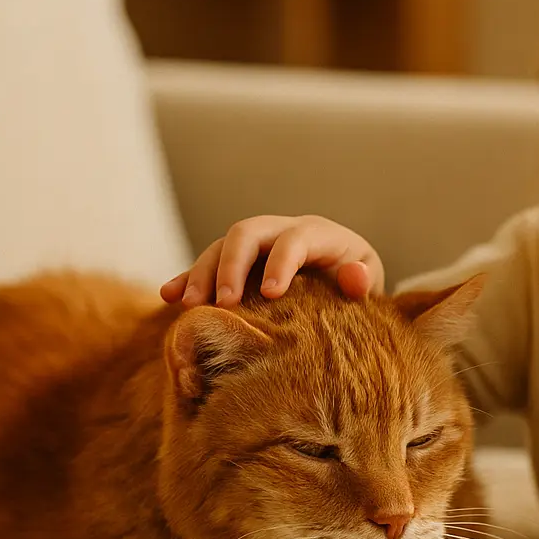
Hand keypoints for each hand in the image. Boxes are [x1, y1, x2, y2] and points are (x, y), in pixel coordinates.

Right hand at [160, 214, 384, 307]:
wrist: (346, 281)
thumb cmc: (357, 283)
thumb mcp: (368, 281)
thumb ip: (363, 280)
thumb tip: (355, 276)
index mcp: (318, 234)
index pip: (294, 239)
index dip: (281, 263)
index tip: (271, 295)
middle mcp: (282, 231)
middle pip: (247, 233)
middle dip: (231, 265)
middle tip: (224, 304)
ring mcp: (256, 245)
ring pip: (220, 246)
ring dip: (203, 274)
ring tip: (191, 307)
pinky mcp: (238, 263)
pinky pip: (207, 264)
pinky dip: (188, 278)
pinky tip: (170, 295)